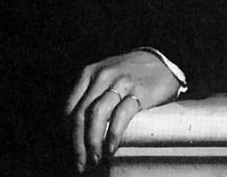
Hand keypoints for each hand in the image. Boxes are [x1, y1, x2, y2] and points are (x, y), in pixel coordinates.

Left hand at [64, 50, 179, 171]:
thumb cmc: (127, 75)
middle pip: (80, 114)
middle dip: (77, 143)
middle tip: (80, 163)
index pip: (69, 107)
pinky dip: (113, 134)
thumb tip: (75, 131)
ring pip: (97, 114)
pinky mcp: (138, 92)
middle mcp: (101, 76)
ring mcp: (119, 83)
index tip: (70, 150)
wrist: (159, 63)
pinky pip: (121, 115)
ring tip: (95, 159)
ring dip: (93, 141)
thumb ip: (89, 95)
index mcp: (88, 74)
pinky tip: (111, 148)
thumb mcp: (103, 77)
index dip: (66, 133)